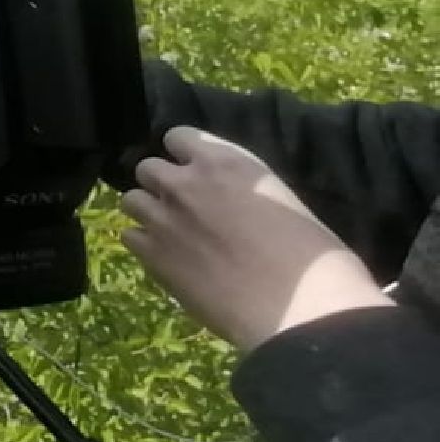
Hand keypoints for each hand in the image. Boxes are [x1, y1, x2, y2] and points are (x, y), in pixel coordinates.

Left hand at [120, 126, 393, 352]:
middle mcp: (186, 182)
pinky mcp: (152, 254)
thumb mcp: (278, 198)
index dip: (184, 155)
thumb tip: (229, 199)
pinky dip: (144, 244)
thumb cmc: (312, 255)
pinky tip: (167, 259)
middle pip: (147, 168)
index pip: (178, 136)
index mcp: (225, 161)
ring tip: (170, 232)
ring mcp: (163, 217)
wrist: (300, 305)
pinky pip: (130, 237)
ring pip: (131, 200)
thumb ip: (240, 189)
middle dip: (161, 184)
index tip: (194, 171)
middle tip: (182, 207)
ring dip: (148, 211)